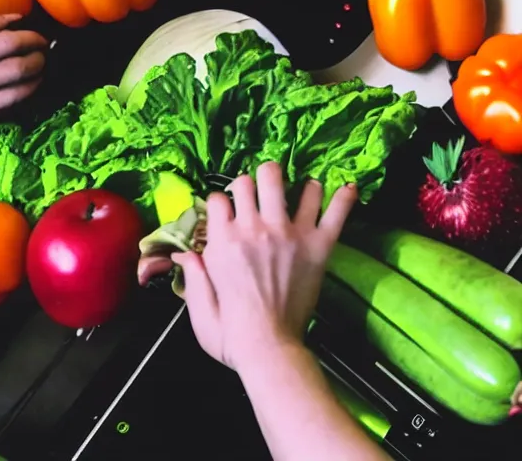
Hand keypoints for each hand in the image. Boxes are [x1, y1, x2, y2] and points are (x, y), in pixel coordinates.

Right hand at [0, 14, 46, 127]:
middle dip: (41, 59)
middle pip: (27, 67)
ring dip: (38, 79)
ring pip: (25, 90)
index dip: (35, 39)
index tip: (41, 38)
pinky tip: (25, 89)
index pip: (19, 42)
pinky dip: (24, 96)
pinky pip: (12, 106)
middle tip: (44, 55)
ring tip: (40, 72)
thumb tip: (17, 18)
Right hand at [172, 162, 356, 371]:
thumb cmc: (229, 333)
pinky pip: (334, 213)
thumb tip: (183, 252)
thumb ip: (192, 273)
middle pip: (250, 180)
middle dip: (250, 184)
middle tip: (257, 197)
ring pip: (286, 183)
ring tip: (293, 191)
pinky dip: (342, 198)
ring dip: (287, 183)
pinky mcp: (318, 247)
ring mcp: (289, 234)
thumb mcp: (198, 304)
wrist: (269, 348)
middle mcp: (255, 229)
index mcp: (223, 240)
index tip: (227, 213)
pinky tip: (347, 188)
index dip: (221, 203)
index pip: (219, 198)